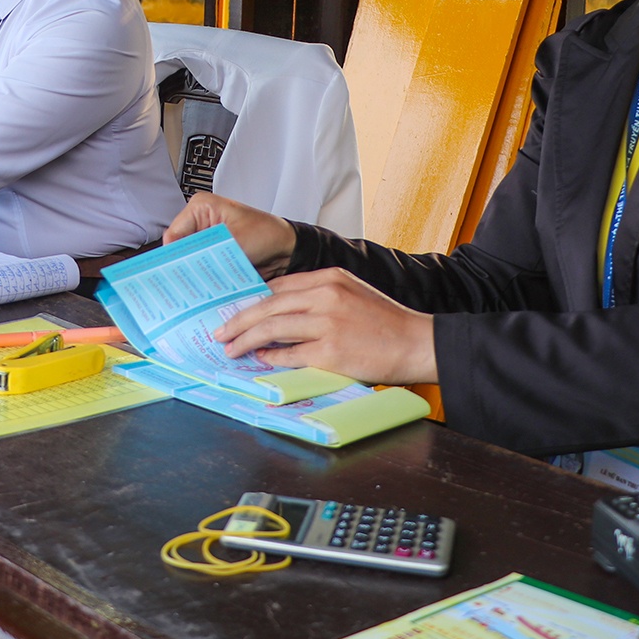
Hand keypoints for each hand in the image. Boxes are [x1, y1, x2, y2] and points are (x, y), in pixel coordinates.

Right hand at [164, 193, 296, 276]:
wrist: (288, 251)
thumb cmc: (268, 235)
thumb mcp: (234, 240)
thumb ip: (206, 252)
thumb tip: (184, 267)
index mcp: (201, 208)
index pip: (174, 234)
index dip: (173, 257)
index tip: (175, 275)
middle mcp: (199, 222)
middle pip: (179, 249)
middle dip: (184, 266)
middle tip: (186, 284)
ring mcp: (205, 240)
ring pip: (187, 261)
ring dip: (194, 274)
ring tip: (198, 288)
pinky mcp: (211, 255)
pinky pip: (200, 268)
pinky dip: (203, 278)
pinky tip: (207, 287)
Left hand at [214, 267, 437, 384]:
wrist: (419, 342)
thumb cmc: (387, 323)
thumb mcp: (352, 294)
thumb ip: (320, 298)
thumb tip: (283, 314)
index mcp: (329, 277)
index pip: (279, 287)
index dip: (253, 301)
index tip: (236, 311)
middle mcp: (325, 295)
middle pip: (268, 305)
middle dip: (239, 320)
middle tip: (220, 331)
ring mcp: (327, 323)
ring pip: (272, 328)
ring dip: (246, 339)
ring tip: (231, 348)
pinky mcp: (331, 350)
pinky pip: (290, 354)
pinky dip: (271, 358)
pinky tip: (261, 360)